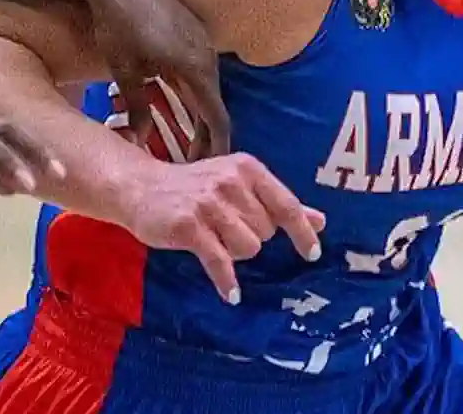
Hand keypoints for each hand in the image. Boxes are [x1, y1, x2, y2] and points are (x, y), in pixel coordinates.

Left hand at [76, 0, 230, 157]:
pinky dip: (190, 90)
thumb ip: (138, 109)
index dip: (216, 148)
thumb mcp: (126, 73)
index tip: (210, 169)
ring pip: (205, 85)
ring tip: (184, 136)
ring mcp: (200, 37)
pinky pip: (197, 67)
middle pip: (214, 103)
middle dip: (205, 134)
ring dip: (196, 111)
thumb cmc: (116, 27)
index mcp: (197, 68)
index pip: (217, 118)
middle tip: (193, 162)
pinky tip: (174, 100)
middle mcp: (207, 54)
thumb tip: (143, 140)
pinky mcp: (189, 26)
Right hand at [119, 152, 324, 303]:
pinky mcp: (188, 226)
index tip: (312, 254)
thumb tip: (321, 220)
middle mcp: (230, 182)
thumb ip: (279, 203)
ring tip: (215, 241)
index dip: (303, 232)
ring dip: (235, 253)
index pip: (287, 205)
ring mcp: (208, 204)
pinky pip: (220, 262)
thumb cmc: (196, 188)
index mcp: (247, 169)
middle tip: (226, 228)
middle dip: (251, 238)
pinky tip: (231, 294)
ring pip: (248, 248)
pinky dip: (227, 281)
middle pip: (265, 232)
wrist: (141, 187)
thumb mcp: (239, 185)